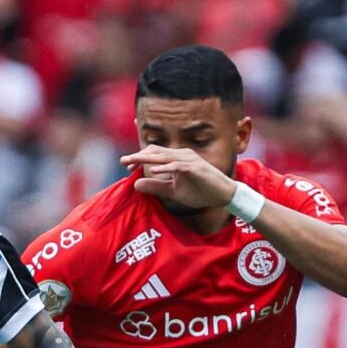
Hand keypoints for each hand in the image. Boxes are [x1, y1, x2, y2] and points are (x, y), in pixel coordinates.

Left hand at [120, 146, 236, 210]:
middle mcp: (181, 155)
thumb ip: (156, 186)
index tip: (127, 166)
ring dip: (148, 159)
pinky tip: (153, 170)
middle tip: (123, 161)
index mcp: (176, 158)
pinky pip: (177, 166)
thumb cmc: (200, 191)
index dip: (140, 158)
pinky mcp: (195, 167)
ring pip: (164, 156)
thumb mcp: (173, 191)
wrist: (223, 195)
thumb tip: (136, 184)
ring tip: (133, 162)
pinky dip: (165, 167)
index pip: (154, 154)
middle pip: (156, 151)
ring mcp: (189, 159)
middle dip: (138, 156)